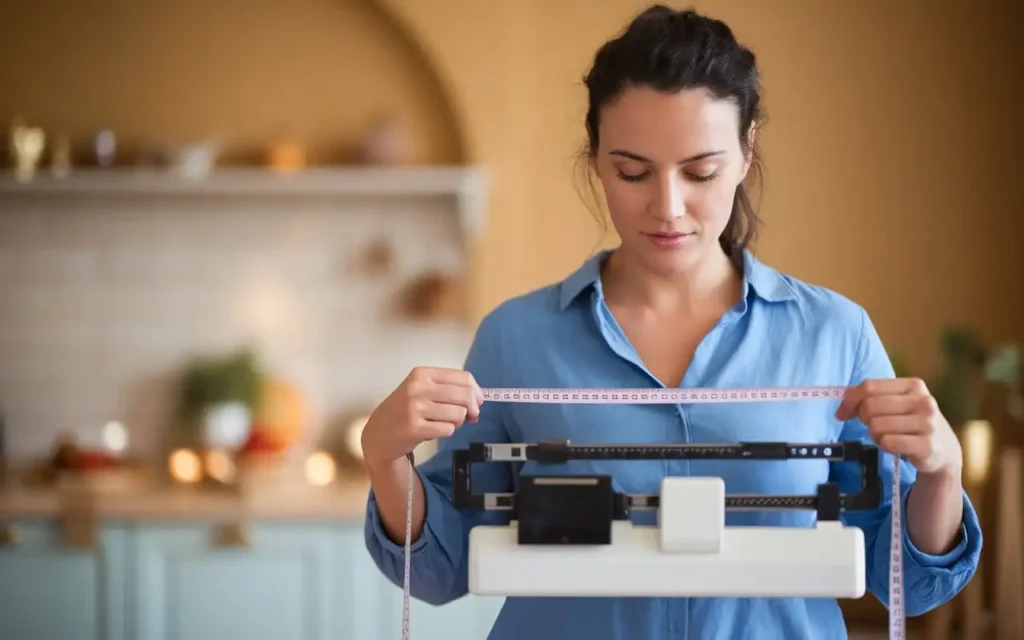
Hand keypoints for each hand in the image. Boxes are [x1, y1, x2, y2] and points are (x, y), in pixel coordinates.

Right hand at [360, 366, 482, 471]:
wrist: (379, 433)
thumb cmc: (405, 410)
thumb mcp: (421, 390)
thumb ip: (449, 391)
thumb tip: (478, 400)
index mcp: (422, 374)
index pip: (463, 377)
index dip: (476, 391)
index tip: (478, 401)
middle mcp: (418, 388)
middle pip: (465, 395)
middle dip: (473, 408)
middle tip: (470, 417)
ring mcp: (415, 407)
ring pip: (459, 413)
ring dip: (457, 422)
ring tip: (443, 423)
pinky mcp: (415, 427)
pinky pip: (448, 429)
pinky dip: (447, 431)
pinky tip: (434, 430)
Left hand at [835, 378, 962, 476]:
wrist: (944, 450)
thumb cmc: (912, 422)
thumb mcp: (898, 403)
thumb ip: (872, 397)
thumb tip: (842, 405)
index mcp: (913, 385)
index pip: (869, 386)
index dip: (850, 400)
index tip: (842, 413)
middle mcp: (923, 401)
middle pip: (870, 406)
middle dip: (863, 418)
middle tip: (872, 426)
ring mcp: (927, 423)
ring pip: (876, 425)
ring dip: (874, 434)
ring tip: (887, 436)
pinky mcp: (927, 444)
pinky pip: (887, 442)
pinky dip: (884, 445)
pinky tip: (894, 445)